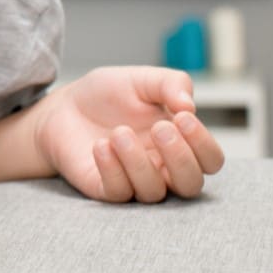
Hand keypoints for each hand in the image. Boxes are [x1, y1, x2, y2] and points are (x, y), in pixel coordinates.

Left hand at [32, 66, 224, 202]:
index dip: (204, 144)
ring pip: (154, 192)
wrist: (62, 106)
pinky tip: (101, 146)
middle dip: (180, 159)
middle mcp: (161, 168)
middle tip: (160, 128)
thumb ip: (170, 84)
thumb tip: (190, 105)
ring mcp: (134, 181)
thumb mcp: (141, 79)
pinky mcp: (105, 189)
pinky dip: (112, 169)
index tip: (182, 117)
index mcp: (179, 142)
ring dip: (139, 162)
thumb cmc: (108, 95)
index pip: (210, 160)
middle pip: (191, 185)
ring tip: (119, 132)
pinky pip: (118, 192)